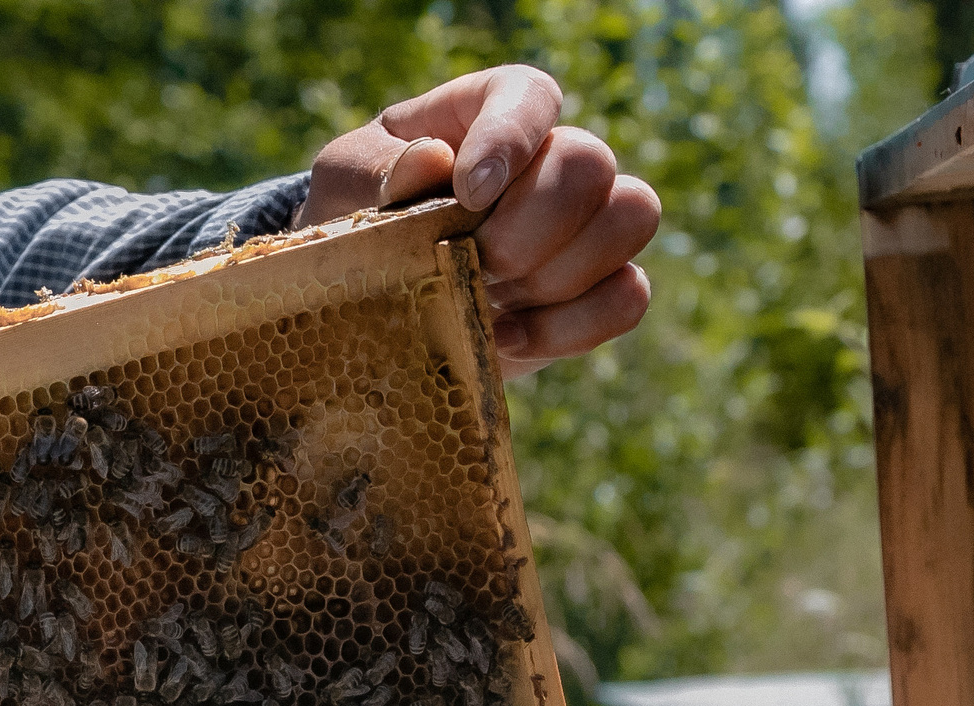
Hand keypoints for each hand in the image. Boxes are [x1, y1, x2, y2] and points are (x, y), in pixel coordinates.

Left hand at [300, 66, 659, 374]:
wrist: (370, 294)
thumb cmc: (360, 216)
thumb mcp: (343, 184)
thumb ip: (374, 169)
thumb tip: (431, 163)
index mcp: (492, 111)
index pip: (532, 98)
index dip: (510, 141)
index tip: (469, 193)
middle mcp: (554, 156)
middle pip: (591, 164)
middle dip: (529, 228)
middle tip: (474, 263)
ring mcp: (585, 223)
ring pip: (630, 219)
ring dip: (556, 275)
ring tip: (489, 300)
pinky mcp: (595, 290)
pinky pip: (628, 297)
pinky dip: (572, 326)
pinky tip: (506, 338)